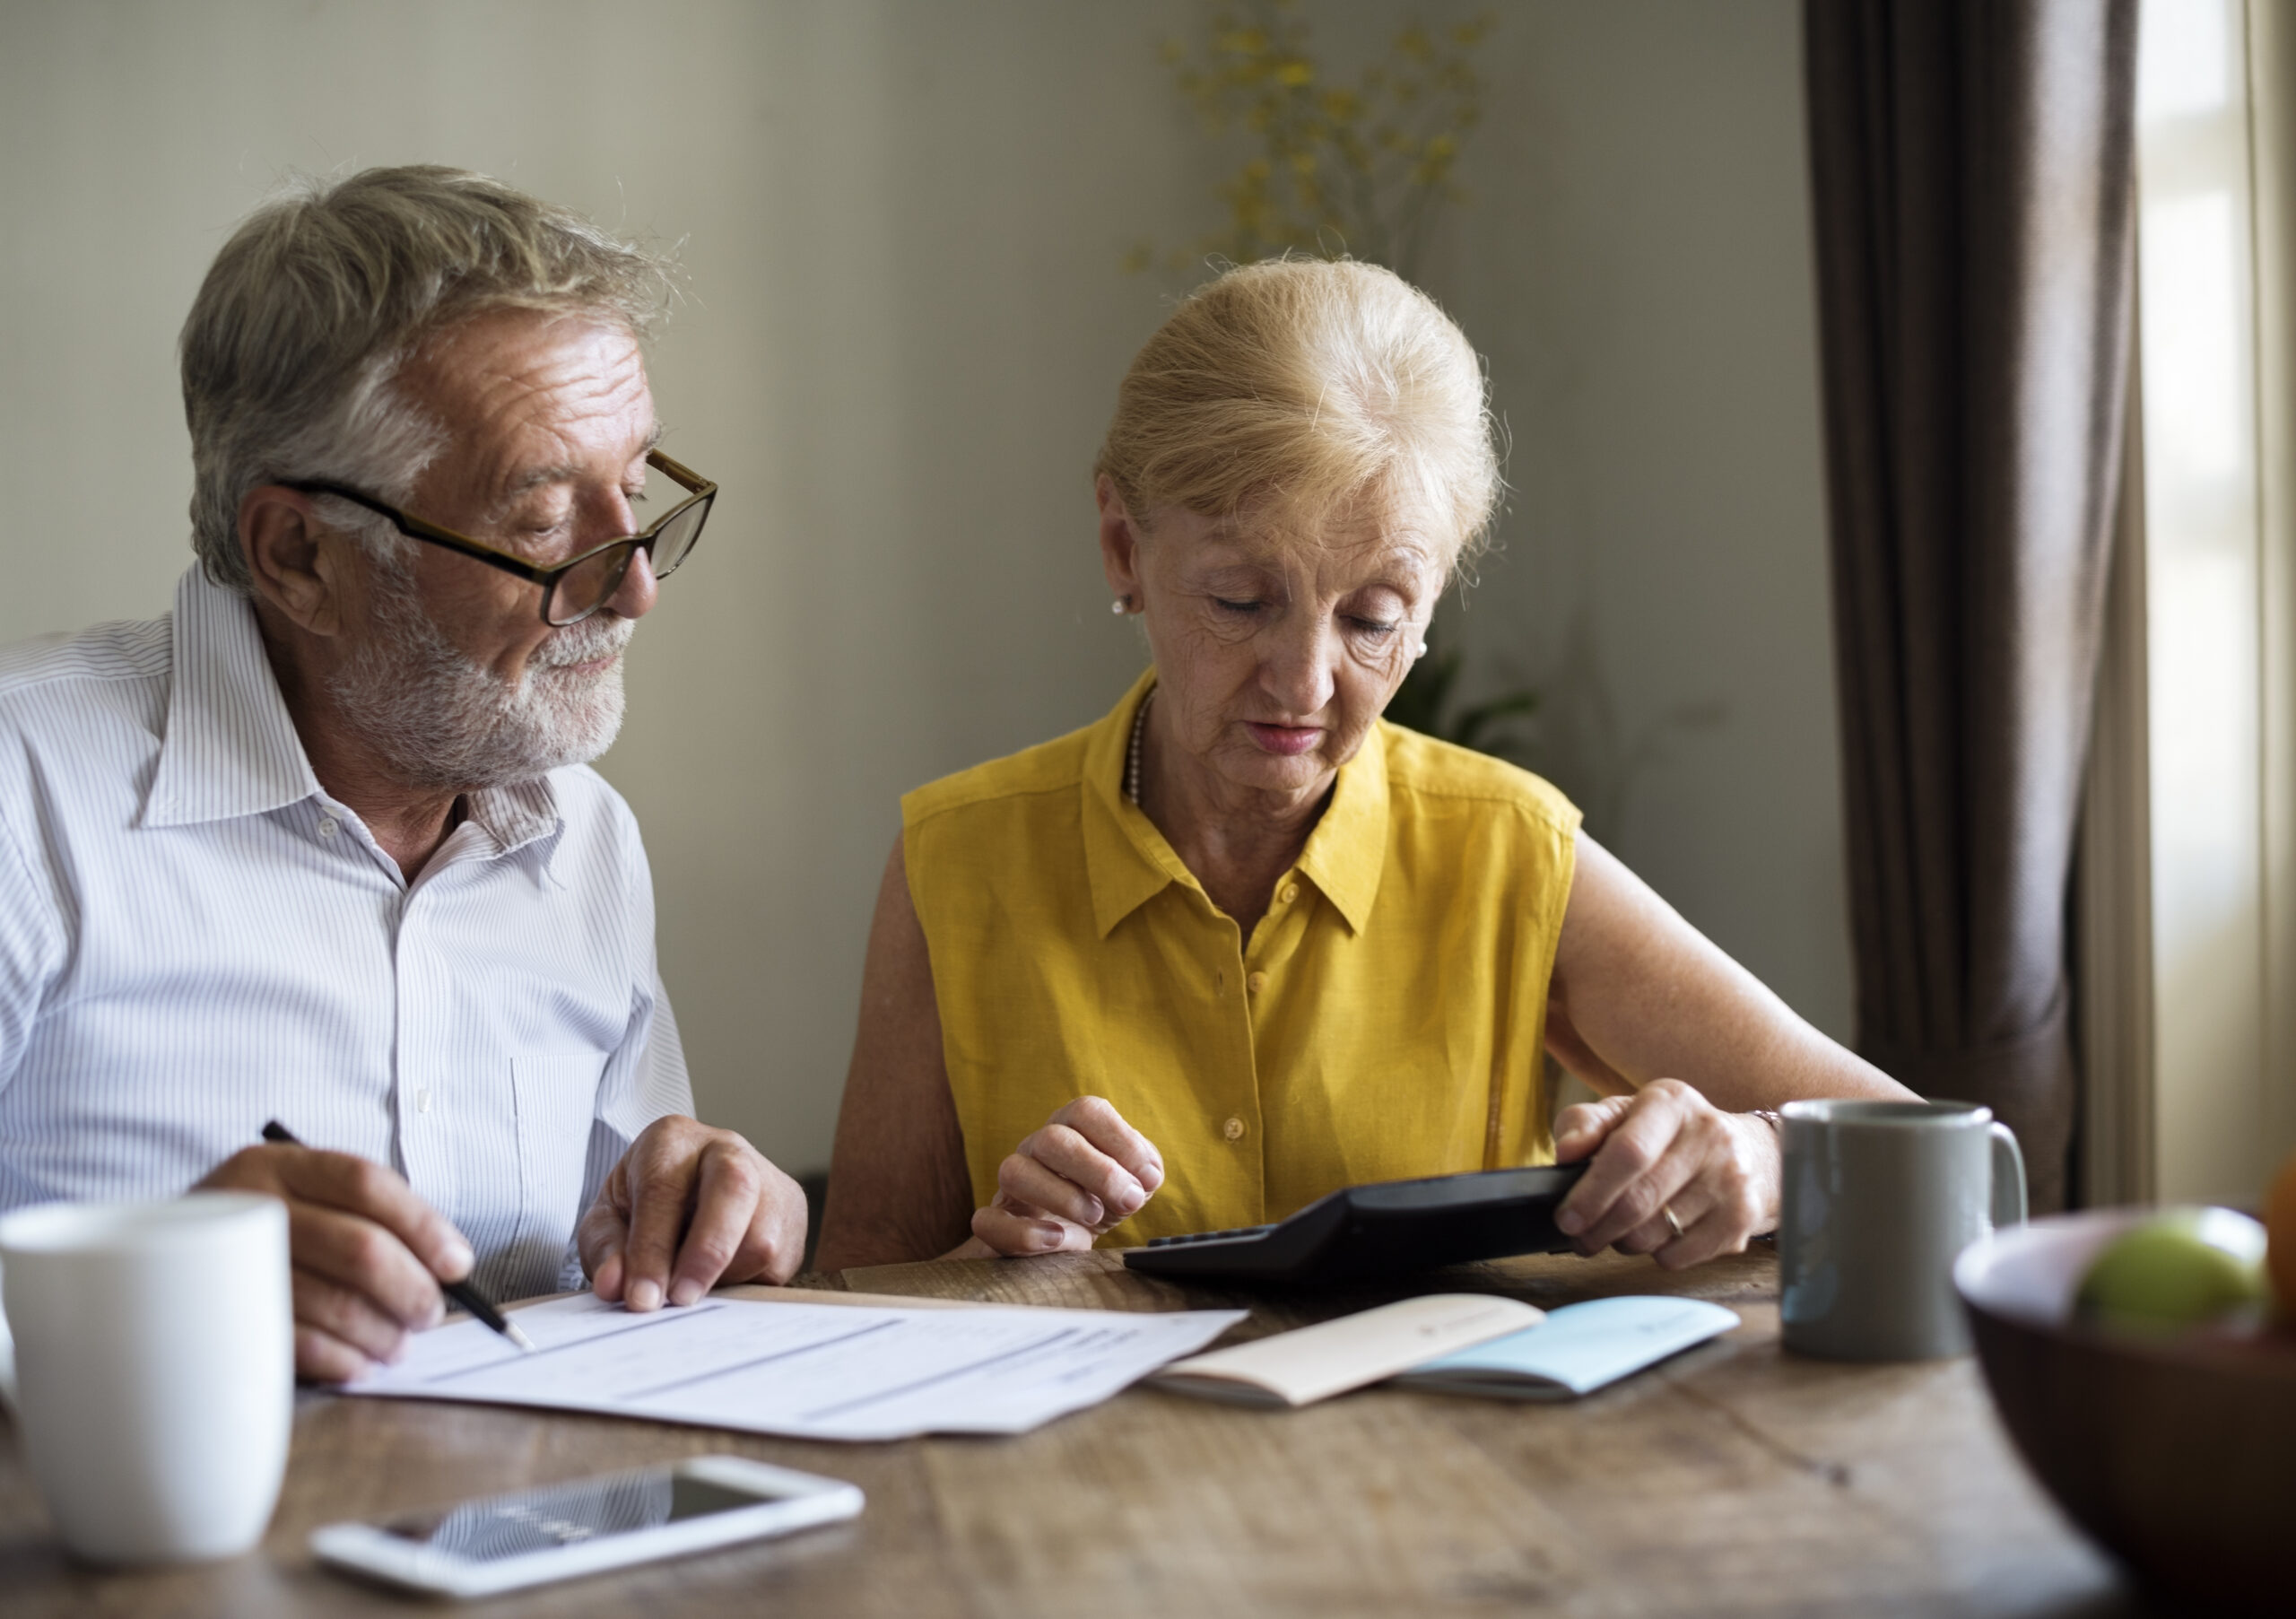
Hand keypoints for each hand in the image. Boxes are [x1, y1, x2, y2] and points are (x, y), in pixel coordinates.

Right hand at [198, 1144, 473, 1382]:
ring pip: (336, 1302)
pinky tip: (359, 1364)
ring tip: (398, 1345)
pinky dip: (343, 1360)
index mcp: (279, 1164)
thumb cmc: (263, 1235)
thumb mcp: (302, 1200)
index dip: (423, 1225)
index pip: (366, 1183)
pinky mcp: (218, 1320)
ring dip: (383, 1333)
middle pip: (360, 1248)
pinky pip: (299, 1345)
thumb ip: (368, 1218)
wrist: (156, 1267)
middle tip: (429, 1314)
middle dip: (411, 1290)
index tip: (456, 1264)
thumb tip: (448, 1266)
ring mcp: (229, 1264)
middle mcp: (250, 1205)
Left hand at [577, 1116, 806, 1309]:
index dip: (652, 1250)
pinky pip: (779, 1264)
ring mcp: (769, 1179)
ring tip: (693, 1284)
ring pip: (762, 1237)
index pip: (663, 1191)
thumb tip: (615, 1285)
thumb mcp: (609, 1219)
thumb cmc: (643, 1201)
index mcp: (672, 1140)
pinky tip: (720, 1277)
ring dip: (724, 1278)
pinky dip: (746, 1284)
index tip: (642, 1299)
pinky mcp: (794, 1213)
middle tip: (682, 1300)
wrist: (689, 1187)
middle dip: (707, 1251)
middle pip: (734, 1188)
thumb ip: (607, 1249)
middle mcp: (726, 1149)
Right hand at [969, 1096, 1164, 1255]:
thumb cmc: (1107, 1199)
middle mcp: (1036, 1148)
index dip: (1122, 1142)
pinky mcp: (995, 1222)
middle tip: (1128, 1201)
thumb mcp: (1135, 1181)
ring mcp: (1011, 1184)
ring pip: (1014, 1172)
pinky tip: (1059, 1240)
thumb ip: (1145, 1172)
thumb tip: (1143, 1178)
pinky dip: (1025, 1234)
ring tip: (1095, 1218)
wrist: (1070, 1240)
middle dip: (1100, 1173)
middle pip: (1053, 1139)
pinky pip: (987, 1221)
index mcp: (1072, 1128)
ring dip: (1062, 1197)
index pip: (1087, 1111)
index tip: (1147, 1179)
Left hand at [1550, 1078, 1778, 1268]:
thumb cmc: (1668, 1135)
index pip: (1629, 1151)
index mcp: (1671, 1102)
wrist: (1749, 1153)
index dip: (1592, 1191)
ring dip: (1623, 1242)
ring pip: (1655, 1234)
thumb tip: (1566, 1152)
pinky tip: (1656, 1236)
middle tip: (1580, 1237)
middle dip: (1598, 1227)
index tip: (1566, 1216)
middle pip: (1639, 1200)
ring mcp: (1731, 1178)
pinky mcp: (1742, 1218)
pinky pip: (1679, 1255)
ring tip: (1616, 1232)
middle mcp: (1708, 1135)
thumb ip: (1586, 1125)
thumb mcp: (1624, 1114)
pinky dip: (1655, 1254)